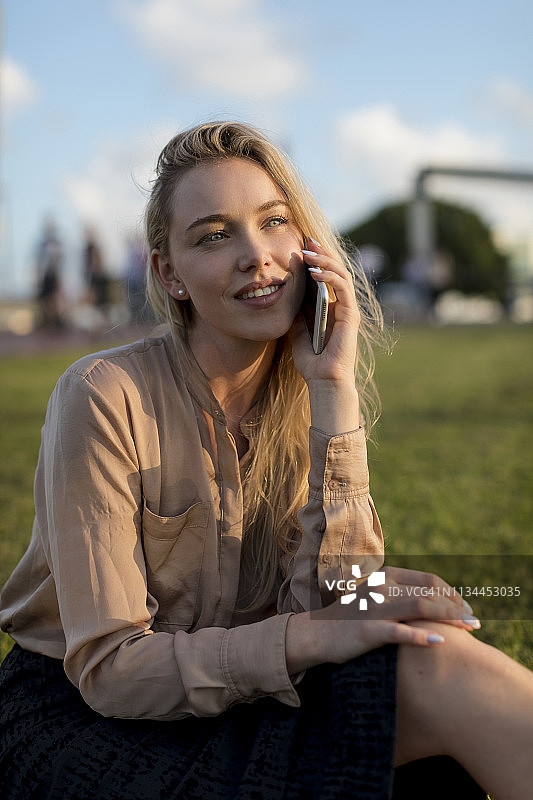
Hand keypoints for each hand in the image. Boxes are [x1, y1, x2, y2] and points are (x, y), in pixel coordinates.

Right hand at [285, 567, 479, 673]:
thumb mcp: (375, 599)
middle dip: (457, 607)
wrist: (315, 635)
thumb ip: (400, 596)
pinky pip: (399, 632)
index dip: (453, 594)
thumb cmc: (350, 620)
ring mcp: (374, 607)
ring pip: (420, 607)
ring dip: (449, 618)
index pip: (429, 580)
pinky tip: (439, 641)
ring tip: (468, 630)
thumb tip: (434, 603)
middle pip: (430, 592)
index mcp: (386, 577)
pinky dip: (421, 636)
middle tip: (475, 622)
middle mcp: (381, 587)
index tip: (466, 609)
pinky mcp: (367, 630)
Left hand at [290, 238, 360, 385]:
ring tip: (309, 252)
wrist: (323, 381)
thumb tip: (290, 293)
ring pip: (341, 275)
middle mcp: (342, 306)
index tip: (300, 247)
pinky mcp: (350, 315)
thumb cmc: (312, 362)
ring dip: (325, 260)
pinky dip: (329, 277)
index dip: (316, 260)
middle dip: (321, 253)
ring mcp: (348, 309)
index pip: (326, 277)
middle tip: (306, 240)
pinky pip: (342, 289)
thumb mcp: (298, 331)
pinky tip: (314, 271)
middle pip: (336, 271)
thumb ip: (299, 312)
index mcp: (331, 308)